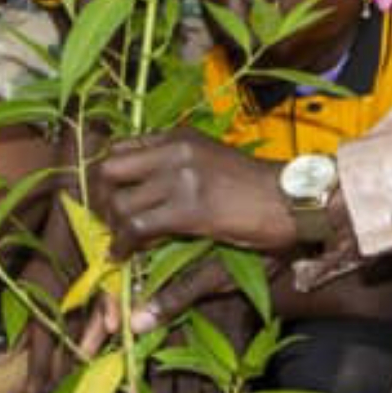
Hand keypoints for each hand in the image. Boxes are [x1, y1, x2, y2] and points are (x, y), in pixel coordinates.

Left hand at [99, 132, 297, 258]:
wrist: (293, 198)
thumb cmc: (257, 187)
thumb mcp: (211, 163)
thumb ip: (178, 166)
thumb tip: (150, 179)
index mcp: (179, 136)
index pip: (121, 146)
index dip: (108, 175)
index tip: (109, 196)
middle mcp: (174, 150)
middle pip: (108, 168)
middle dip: (98, 197)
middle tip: (106, 220)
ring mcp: (180, 177)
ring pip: (119, 201)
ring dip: (112, 227)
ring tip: (120, 242)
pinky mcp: (189, 209)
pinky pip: (136, 227)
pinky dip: (123, 245)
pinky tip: (125, 255)